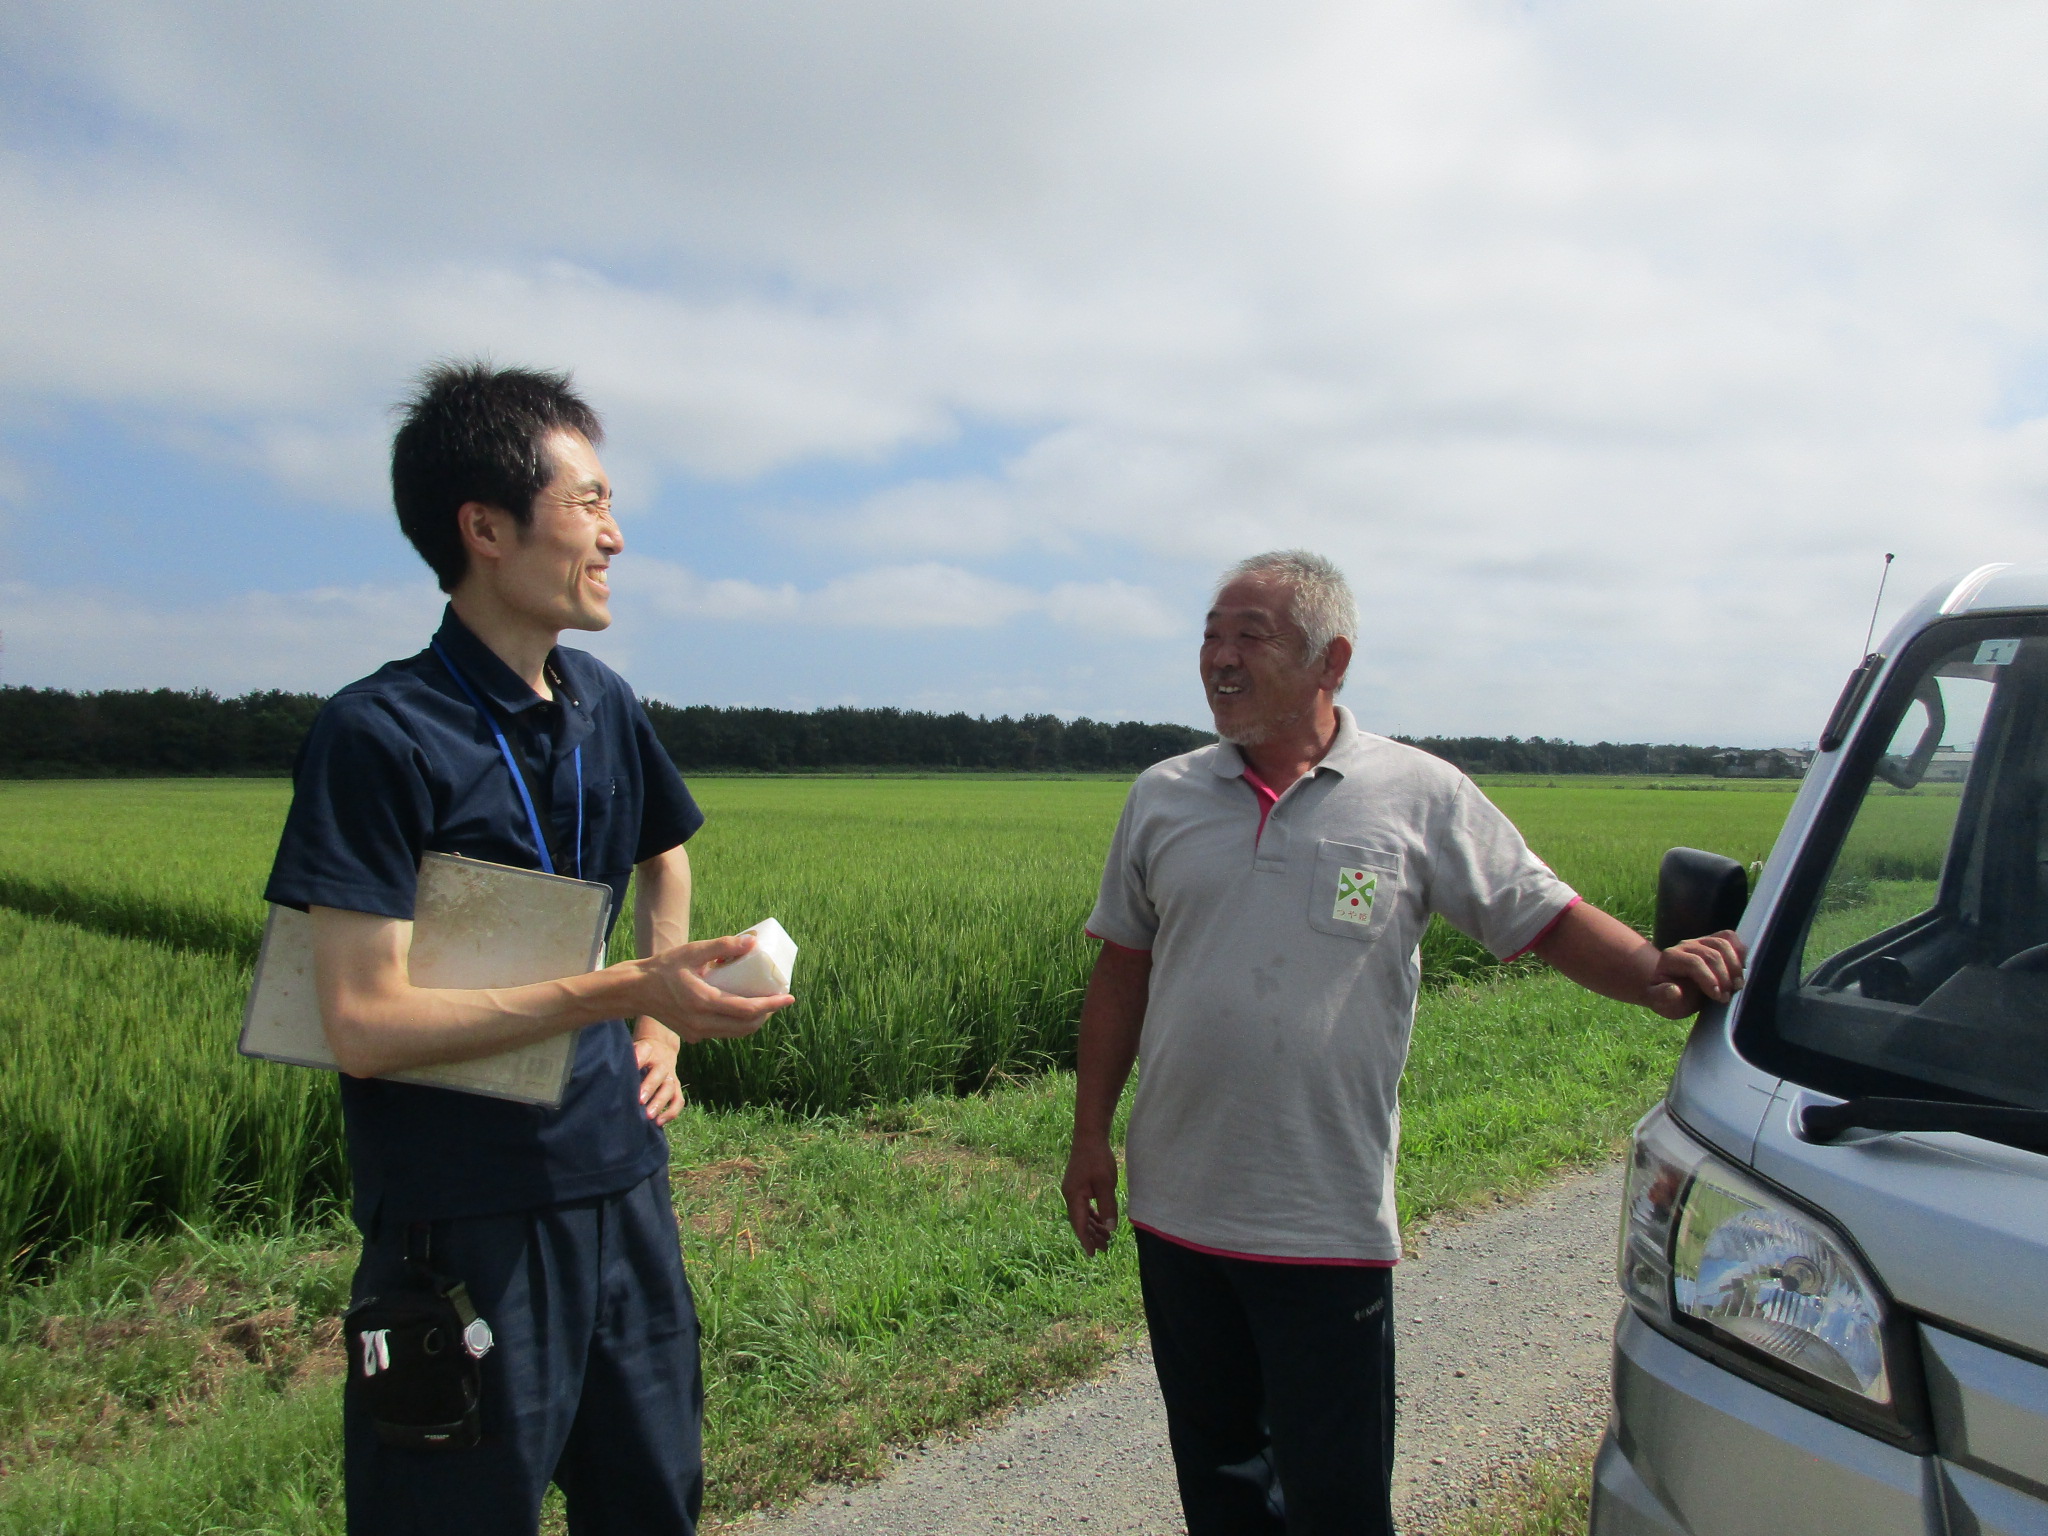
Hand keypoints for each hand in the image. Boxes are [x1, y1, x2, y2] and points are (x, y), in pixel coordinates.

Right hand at [633, 932, 793, 1043]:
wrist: (636, 990)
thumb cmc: (664, 967)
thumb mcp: (693, 951)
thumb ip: (723, 946)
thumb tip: (753, 942)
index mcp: (703, 1002)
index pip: (747, 1010)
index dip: (772, 1005)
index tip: (789, 997)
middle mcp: (701, 1023)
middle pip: (746, 1026)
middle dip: (767, 1014)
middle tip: (778, 998)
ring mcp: (697, 1033)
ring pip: (736, 1033)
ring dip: (754, 1021)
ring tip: (765, 1003)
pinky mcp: (693, 1035)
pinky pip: (723, 1033)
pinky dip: (738, 1023)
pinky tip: (742, 1008)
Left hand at [634, 1028, 684, 1125]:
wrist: (662, 1048)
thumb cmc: (640, 1054)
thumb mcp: (633, 1050)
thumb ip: (625, 1059)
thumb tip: (611, 1073)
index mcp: (649, 1051)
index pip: (644, 1051)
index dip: (639, 1057)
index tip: (633, 1066)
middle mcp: (662, 1063)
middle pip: (659, 1073)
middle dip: (650, 1087)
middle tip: (640, 1101)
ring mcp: (671, 1076)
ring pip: (669, 1088)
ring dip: (660, 1103)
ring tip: (648, 1116)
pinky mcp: (676, 1088)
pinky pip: (678, 1100)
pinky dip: (671, 1112)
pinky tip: (659, 1122)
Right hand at [1062, 1134, 1120, 1255]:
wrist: (1089, 1137)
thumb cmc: (1098, 1159)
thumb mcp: (1106, 1184)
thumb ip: (1107, 1207)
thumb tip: (1110, 1228)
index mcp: (1074, 1196)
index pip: (1079, 1224)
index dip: (1086, 1240)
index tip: (1094, 1254)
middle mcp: (1070, 1195)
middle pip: (1080, 1222)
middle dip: (1092, 1236)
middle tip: (1106, 1249)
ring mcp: (1073, 1190)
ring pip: (1082, 1215)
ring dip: (1094, 1227)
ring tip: (1106, 1238)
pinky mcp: (1078, 1186)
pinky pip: (1084, 1206)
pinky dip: (1092, 1216)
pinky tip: (1101, 1221)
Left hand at [1645, 930, 1746, 1018]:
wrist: (1675, 990)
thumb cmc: (1670, 998)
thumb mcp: (1663, 1003)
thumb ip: (1663, 997)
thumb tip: (1673, 990)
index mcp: (1670, 958)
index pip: (1694, 963)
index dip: (1709, 979)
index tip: (1719, 997)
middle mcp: (1684, 946)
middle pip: (1711, 954)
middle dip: (1723, 977)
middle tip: (1727, 997)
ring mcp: (1700, 941)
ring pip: (1722, 944)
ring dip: (1734, 966)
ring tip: (1737, 986)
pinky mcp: (1713, 941)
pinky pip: (1730, 937)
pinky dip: (1739, 951)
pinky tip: (1742, 970)